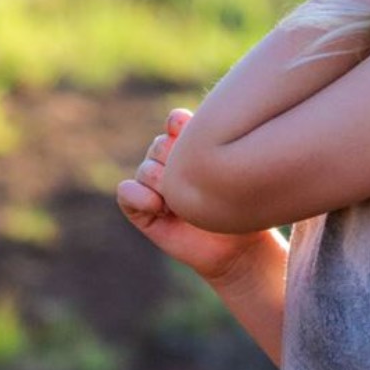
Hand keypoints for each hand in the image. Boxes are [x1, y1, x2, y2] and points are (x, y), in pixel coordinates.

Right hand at [117, 108, 270, 282]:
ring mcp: (153, 186)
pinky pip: (126, 192)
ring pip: (145, 169)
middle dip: (173, 159)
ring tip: (179, 201)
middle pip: (159, 145)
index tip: (192, 135)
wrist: (237, 247)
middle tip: (195, 181)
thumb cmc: (242, 206)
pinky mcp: (140, 209)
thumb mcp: (233, 173)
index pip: (175, 122)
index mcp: (191, 147)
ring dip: (160, 180)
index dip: (179, 125)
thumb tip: (196, 128)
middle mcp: (169, 162)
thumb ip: (218, 149)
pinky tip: (157, 205)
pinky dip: (137, 195)